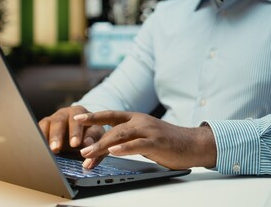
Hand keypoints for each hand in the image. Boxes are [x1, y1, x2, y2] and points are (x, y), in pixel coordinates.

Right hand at [38, 105, 104, 152]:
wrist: (80, 131)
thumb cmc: (90, 132)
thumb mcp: (95, 133)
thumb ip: (93, 137)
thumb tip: (88, 144)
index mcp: (79, 112)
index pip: (76, 120)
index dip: (75, 132)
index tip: (75, 144)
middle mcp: (63, 113)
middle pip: (58, 122)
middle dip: (57, 136)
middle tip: (56, 148)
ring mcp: (52, 119)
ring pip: (46, 125)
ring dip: (44, 138)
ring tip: (45, 151)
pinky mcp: (43, 127)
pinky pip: (37, 131)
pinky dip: (37, 139)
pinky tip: (36, 150)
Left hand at [75, 111, 216, 169]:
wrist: (193, 143)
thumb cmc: (168, 142)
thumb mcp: (145, 136)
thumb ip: (129, 138)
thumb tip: (110, 146)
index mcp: (137, 118)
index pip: (111, 115)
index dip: (94, 116)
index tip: (77, 118)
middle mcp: (140, 121)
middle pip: (112, 129)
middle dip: (95, 140)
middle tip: (80, 151)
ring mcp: (149, 130)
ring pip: (121, 136)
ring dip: (103, 146)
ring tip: (88, 155)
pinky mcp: (157, 141)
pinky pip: (137, 144)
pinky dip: (124, 148)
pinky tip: (113, 152)